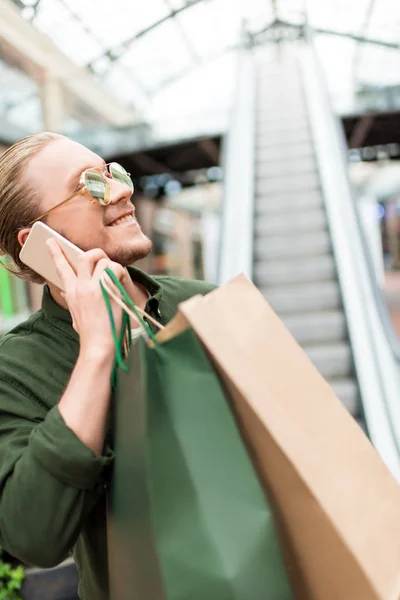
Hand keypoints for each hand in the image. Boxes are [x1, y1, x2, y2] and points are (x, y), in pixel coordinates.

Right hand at [47, 241, 126, 358]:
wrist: (98, 346)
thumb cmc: (91, 334)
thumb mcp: (76, 315)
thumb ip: (72, 300)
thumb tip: (65, 290)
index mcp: (71, 293)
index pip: (61, 268)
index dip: (56, 253)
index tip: (51, 241)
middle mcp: (80, 287)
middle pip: (85, 257)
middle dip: (96, 254)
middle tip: (104, 260)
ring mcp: (92, 287)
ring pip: (102, 260)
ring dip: (112, 266)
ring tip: (117, 279)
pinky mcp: (106, 289)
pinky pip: (115, 269)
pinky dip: (121, 273)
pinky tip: (122, 284)